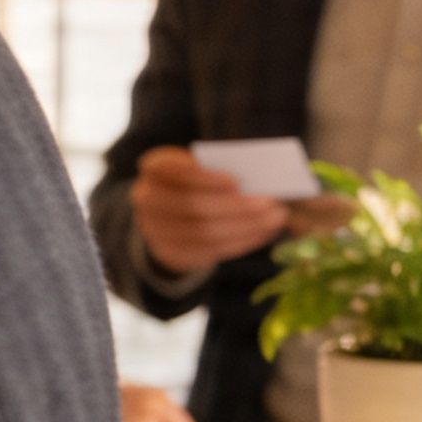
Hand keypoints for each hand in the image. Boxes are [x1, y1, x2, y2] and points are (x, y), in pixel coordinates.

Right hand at [131, 147, 296, 275]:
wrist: (173, 214)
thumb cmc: (200, 181)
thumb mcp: (206, 168)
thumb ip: (227, 170)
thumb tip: (266, 178)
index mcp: (154, 168)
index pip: (171, 169)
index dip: (203, 176)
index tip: (237, 181)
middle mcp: (146, 198)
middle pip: (191, 205)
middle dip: (234, 205)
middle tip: (269, 203)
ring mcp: (154, 229)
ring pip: (202, 232)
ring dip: (244, 226)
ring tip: (275, 218)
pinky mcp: (170, 253)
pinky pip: (209, 251)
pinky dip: (241, 242)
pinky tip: (263, 232)